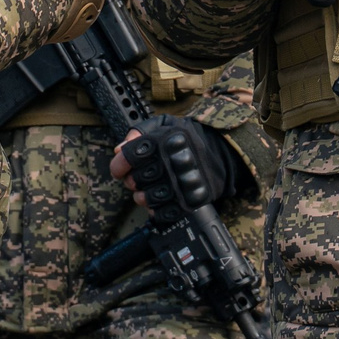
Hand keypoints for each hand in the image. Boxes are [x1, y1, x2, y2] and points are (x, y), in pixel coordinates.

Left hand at [108, 115, 254, 207]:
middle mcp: (172, 162)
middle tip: (140, 176)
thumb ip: (139, 132)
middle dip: (131, 180)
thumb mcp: (163, 124)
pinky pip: (162, 213)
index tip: (120, 168)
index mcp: (164, 140)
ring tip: (149, 188)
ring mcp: (181, 185)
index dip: (118, 165)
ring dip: (141, 196)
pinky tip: (161, 200)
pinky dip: (156, 209)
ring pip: (144, 199)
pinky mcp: (189, 202)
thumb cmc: (187, 138)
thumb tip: (119, 149)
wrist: (221, 153)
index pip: (128, 157)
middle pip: (133, 180)